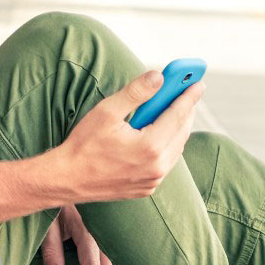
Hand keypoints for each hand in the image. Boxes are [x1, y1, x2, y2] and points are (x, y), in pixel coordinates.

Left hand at [41, 204, 117, 264]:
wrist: (66, 181)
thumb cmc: (53, 203)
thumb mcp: (46, 224)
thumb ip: (51, 249)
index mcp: (87, 227)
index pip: (92, 262)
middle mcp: (102, 231)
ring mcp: (107, 231)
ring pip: (116, 262)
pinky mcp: (108, 232)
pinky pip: (116, 255)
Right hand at [49, 70, 204, 203]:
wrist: (66, 179)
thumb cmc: (84, 144)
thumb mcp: (107, 111)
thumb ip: (136, 92)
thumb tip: (159, 76)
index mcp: (150, 146)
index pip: (178, 115)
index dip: (189, 96)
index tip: (199, 83)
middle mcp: (157, 166)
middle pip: (181, 132)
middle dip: (186, 110)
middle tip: (188, 92)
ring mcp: (153, 180)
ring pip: (176, 149)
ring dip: (178, 128)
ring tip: (176, 110)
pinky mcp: (147, 188)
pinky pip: (166, 163)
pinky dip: (168, 145)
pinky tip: (161, 133)